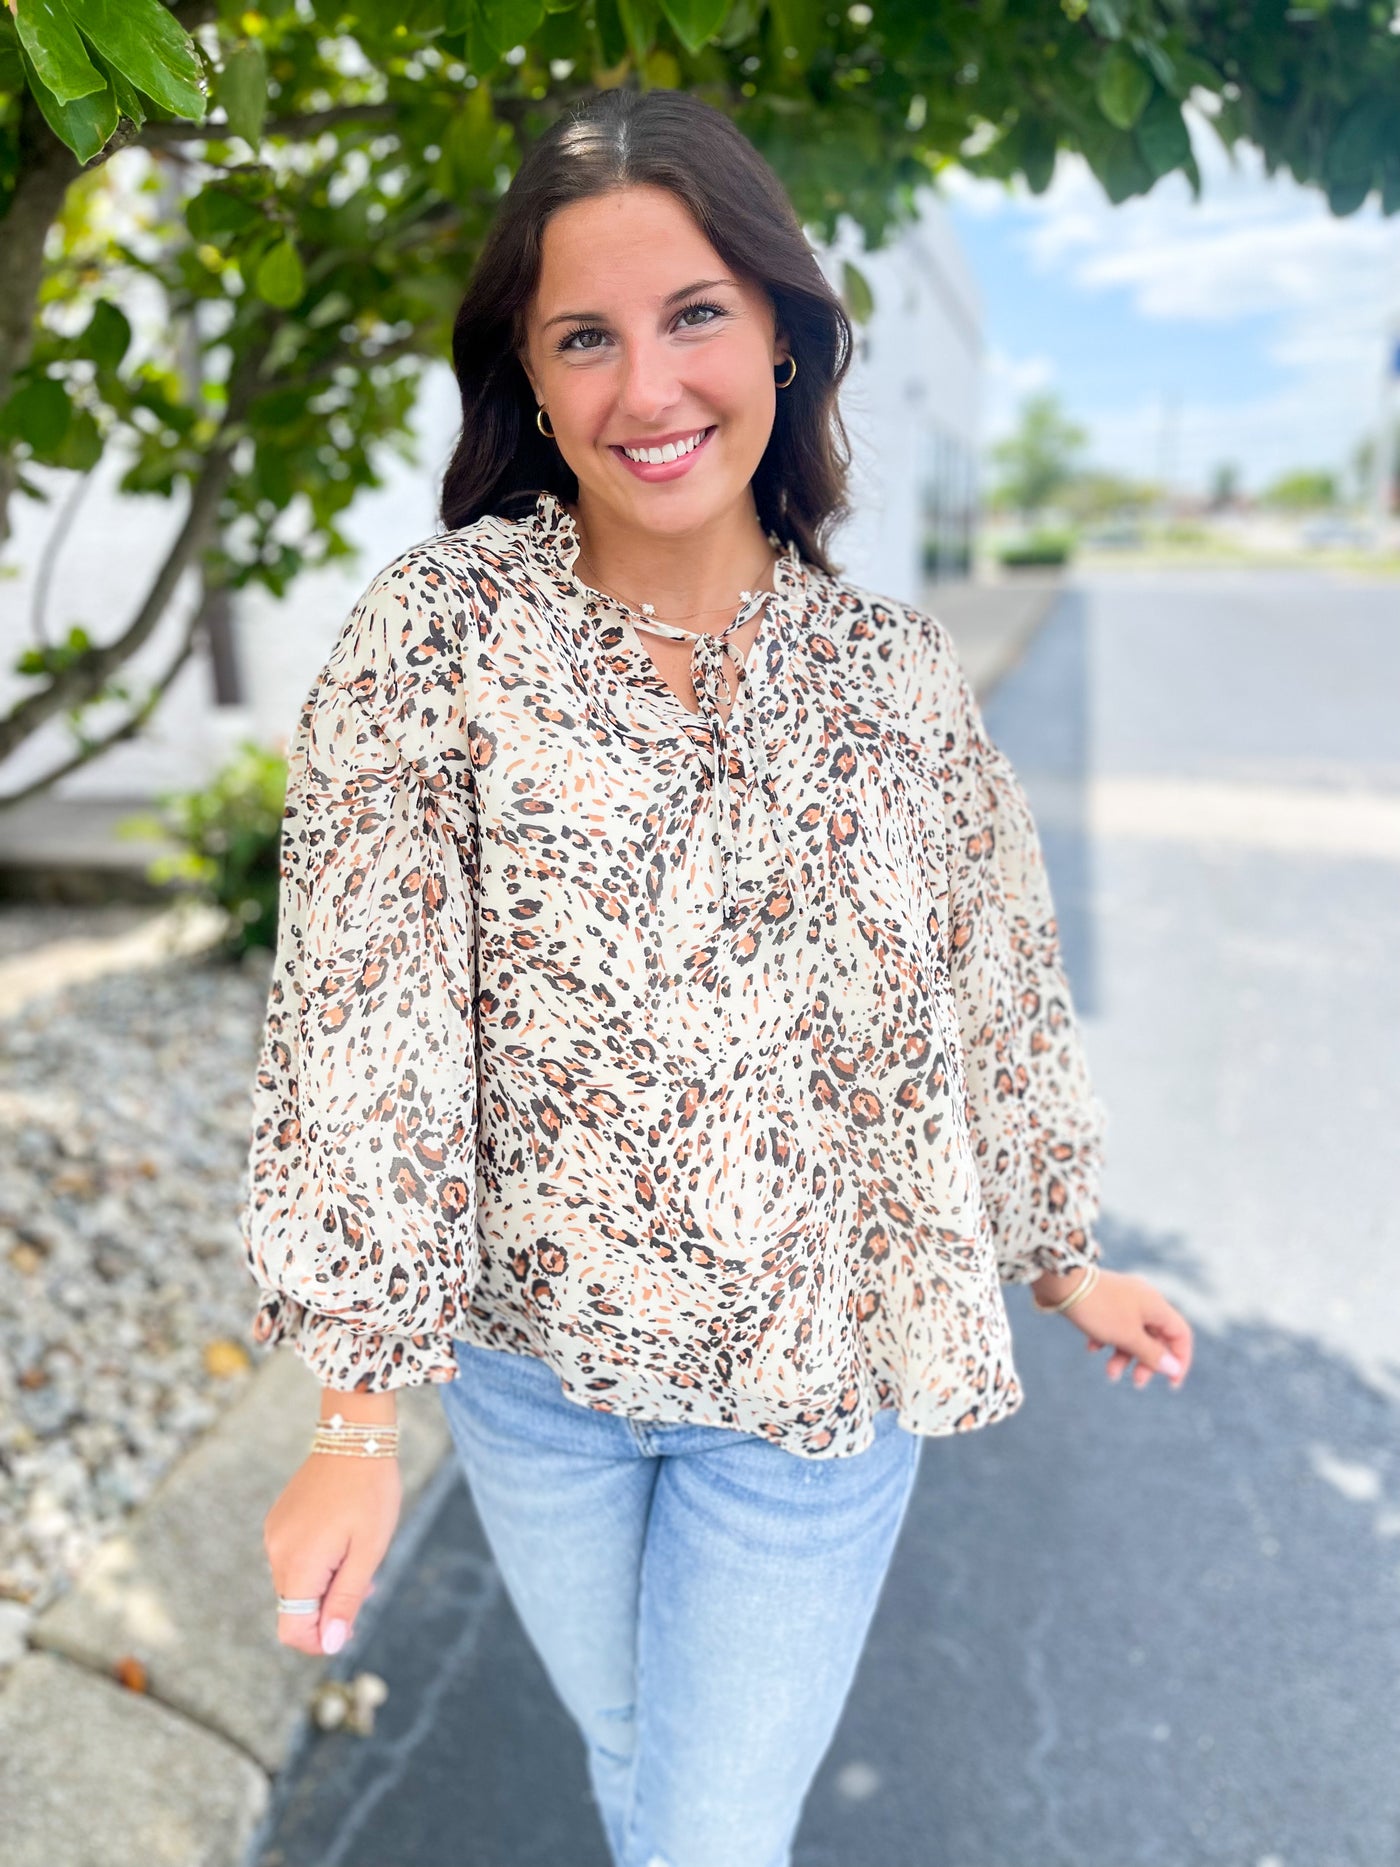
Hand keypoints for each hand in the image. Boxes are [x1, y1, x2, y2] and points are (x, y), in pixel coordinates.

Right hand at [264, 1451, 400, 1657]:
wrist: (354, 1436)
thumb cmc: (369, 1493)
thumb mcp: (368, 1551)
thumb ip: (346, 1600)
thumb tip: (328, 1643)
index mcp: (297, 1565)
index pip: (291, 1629)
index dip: (318, 1641)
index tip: (349, 1628)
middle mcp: (276, 1552)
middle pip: (294, 1607)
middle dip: (328, 1609)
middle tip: (367, 1586)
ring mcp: (274, 1533)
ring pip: (295, 1582)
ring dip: (324, 1584)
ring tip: (359, 1558)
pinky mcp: (278, 1519)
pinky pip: (292, 1557)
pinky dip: (315, 1563)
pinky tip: (343, 1541)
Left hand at [1044, 1267, 1192, 1391]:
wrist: (1062, 1282)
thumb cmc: (1099, 1309)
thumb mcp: (1128, 1337)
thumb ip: (1152, 1354)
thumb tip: (1174, 1369)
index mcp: (1156, 1305)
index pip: (1181, 1334)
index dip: (1180, 1360)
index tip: (1171, 1384)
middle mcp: (1144, 1300)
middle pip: (1156, 1337)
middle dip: (1146, 1362)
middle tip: (1136, 1382)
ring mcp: (1123, 1299)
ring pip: (1133, 1334)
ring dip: (1124, 1356)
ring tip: (1109, 1373)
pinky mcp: (1104, 1300)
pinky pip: (1114, 1325)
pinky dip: (1107, 1340)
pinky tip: (1091, 1348)